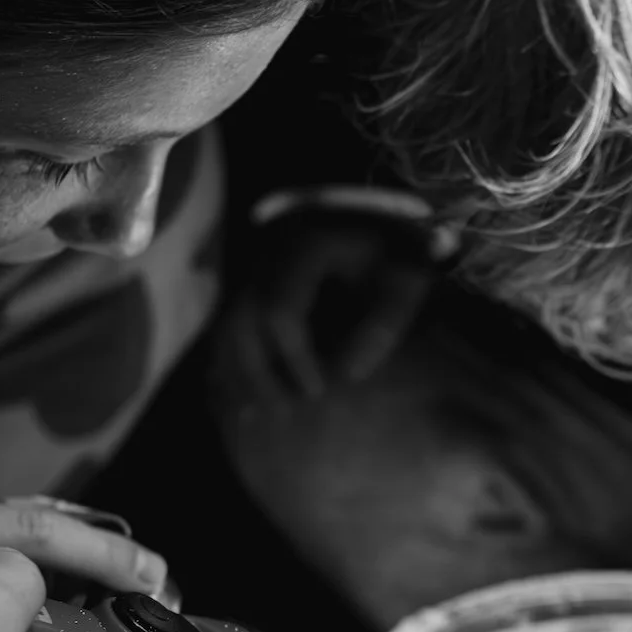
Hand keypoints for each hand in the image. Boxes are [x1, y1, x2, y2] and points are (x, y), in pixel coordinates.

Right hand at [223, 214, 434, 401]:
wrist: (374, 218)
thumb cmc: (392, 252)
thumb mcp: (404, 281)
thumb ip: (384, 324)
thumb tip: (349, 375)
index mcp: (304, 251)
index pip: (280, 312)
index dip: (294, 358)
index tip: (318, 392)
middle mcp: (268, 257)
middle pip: (242, 320)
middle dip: (257, 372)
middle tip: (283, 413)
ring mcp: (255, 267)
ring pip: (227, 323)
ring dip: (241, 370)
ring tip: (261, 412)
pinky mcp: (252, 281)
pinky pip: (230, 323)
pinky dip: (236, 358)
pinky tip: (245, 394)